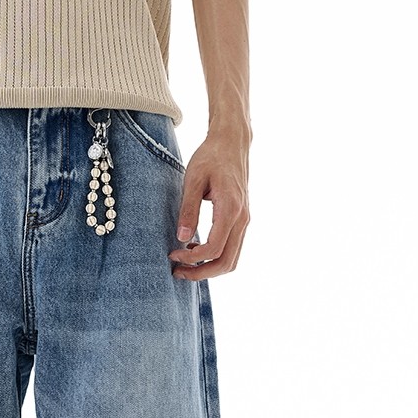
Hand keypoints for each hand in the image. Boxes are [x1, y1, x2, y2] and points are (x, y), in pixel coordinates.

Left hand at [168, 132, 250, 278]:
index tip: (172, 254)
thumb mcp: (193, 180)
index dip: (192, 259)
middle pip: (227, 263)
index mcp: (231, 209)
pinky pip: (232, 248)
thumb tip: (182, 238)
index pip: (214, 249)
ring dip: (209, 269)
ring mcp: (244, 221)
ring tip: (184, 265)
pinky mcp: (242, 220)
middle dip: (201, 273)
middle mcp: (242, 219)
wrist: (231, 143)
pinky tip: (195, 249)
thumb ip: (189, 209)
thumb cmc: (211, 157)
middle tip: (177, 272)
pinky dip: (216, 257)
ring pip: (232, 259)